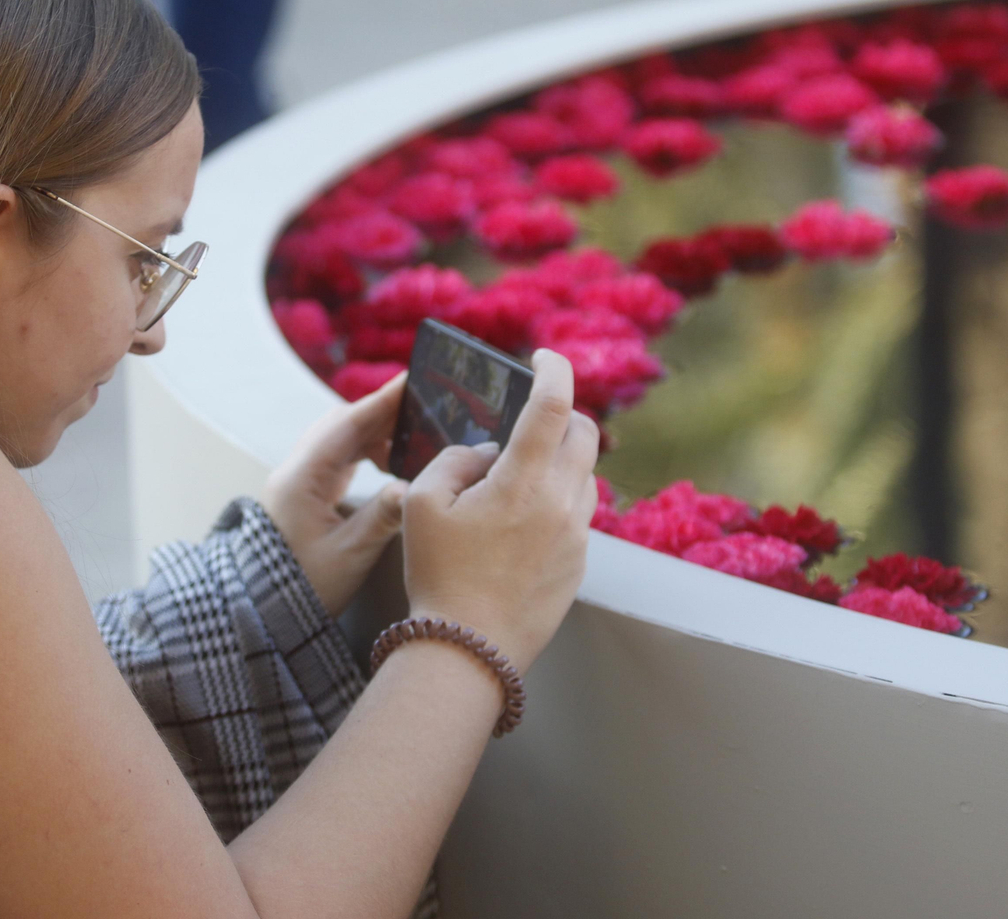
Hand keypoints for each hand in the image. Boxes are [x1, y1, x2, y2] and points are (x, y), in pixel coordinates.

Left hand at [260, 372, 409, 617]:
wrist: (261, 613)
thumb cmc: (303, 587)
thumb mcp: (349, 555)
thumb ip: (383, 517)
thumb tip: (414, 487)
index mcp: (303, 479)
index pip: (347, 425)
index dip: (381, 401)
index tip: (411, 379)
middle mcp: (297, 471)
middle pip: (342, 425)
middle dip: (381, 411)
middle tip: (423, 403)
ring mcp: (299, 481)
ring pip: (339, 439)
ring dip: (374, 430)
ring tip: (413, 432)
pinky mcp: (305, 493)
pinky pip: (338, 457)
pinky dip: (365, 450)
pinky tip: (388, 459)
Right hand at [400, 350, 598, 675]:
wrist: (469, 650)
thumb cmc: (439, 575)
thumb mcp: (422, 503)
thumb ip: (456, 459)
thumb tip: (486, 451)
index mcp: (523, 481)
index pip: (554, 405)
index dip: (554, 369)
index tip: (544, 357)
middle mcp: (561, 502)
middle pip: (585, 434)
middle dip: (563, 414)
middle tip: (530, 419)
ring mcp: (577, 536)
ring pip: (585, 476)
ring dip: (560, 461)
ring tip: (516, 479)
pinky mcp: (580, 564)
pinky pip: (577, 515)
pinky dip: (557, 501)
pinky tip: (520, 524)